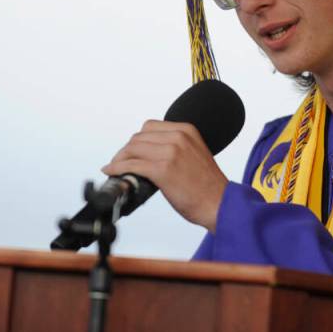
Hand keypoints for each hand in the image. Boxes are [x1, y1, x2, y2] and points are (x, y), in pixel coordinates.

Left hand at [101, 120, 227, 232]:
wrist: (220, 204)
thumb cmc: (208, 186)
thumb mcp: (195, 154)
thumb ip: (175, 147)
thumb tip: (148, 154)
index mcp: (187, 130)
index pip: (150, 127)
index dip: (137, 140)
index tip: (131, 151)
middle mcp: (179, 137)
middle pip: (139, 137)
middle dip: (126, 150)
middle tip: (120, 162)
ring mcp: (171, 152)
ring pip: (132, 149)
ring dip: (119, 159)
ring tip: (115, 168)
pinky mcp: (163, 169)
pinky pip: (131, 164)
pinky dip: (117, 168)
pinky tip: (112, 172)